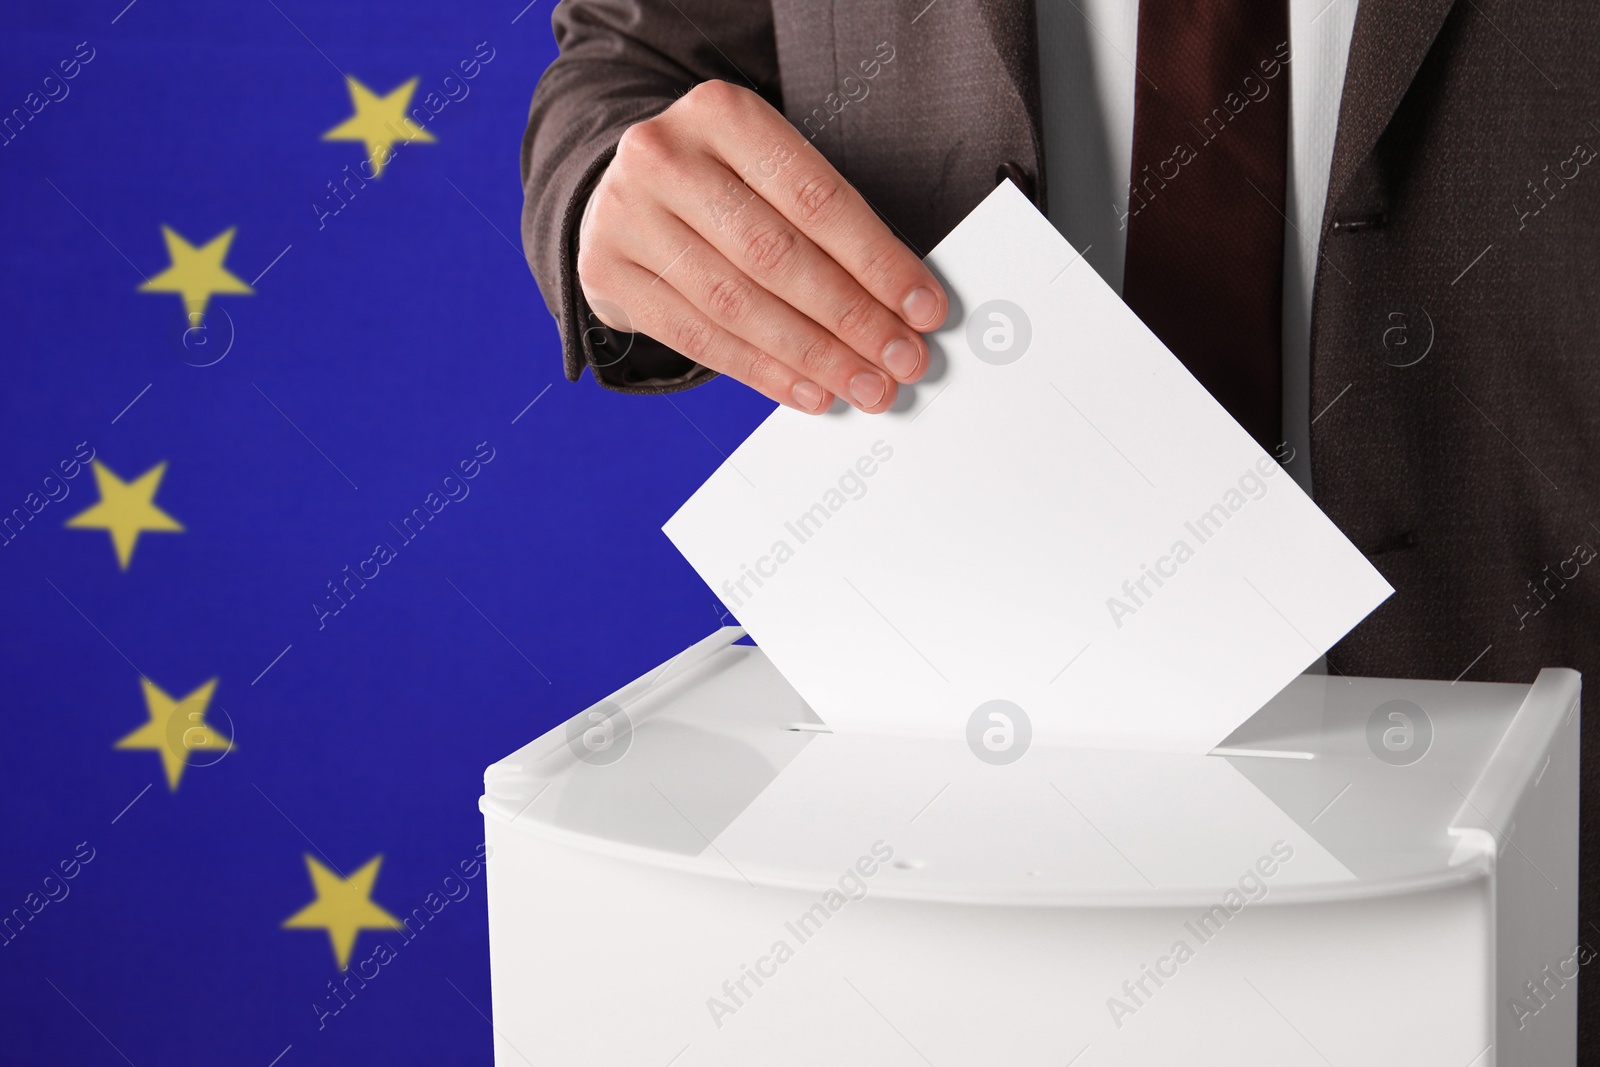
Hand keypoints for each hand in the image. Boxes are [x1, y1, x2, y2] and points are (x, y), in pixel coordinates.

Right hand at [576, 80, 947, 413]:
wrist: (619, 190)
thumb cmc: (719, 184)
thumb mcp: (768, 171)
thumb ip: (826, 224)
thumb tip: (901, 305)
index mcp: (721, 113)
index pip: (817, 199)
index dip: (878, 262)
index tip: (923, 308)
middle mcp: (666, 157)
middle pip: (778, 255)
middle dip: (852, 318)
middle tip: (900, 359)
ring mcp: (627, 215)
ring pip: (738, 304)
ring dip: (813, 356)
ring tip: (863, 384)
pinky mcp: (607, 271)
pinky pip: (698, 338)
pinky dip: (763, 372)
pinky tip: (808, 390)